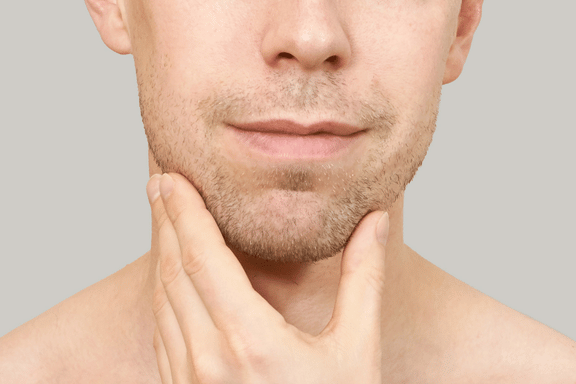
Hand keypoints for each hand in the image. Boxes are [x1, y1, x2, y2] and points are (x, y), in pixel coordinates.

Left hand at [146, 172, 389, 383]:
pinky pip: (162, 330)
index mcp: (251, 343)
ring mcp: (189, 381)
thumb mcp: (358, 350)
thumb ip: (363, 278)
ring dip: (159, 253)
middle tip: (158, 182)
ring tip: (162, 217)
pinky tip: (170, 275)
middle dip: (164, 221)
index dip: (184, 212)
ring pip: (161, 301)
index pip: (203, 258)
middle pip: (173, 272)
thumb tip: (374, 220)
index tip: (171, 177)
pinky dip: (162, 292)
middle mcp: (208, 360)